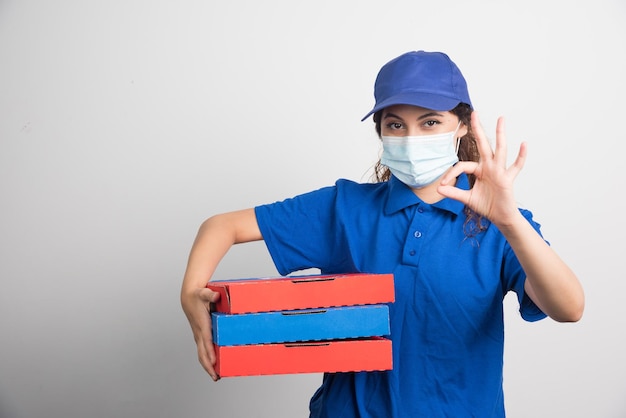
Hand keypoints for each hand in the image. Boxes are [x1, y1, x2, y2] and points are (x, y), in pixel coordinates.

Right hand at [181, 286, 220, 380]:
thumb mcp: (204, 293)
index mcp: (202, 324)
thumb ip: (210, 294)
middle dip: (209, 366)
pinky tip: (214, 365)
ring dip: (208, 366)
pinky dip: (207, 360)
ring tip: (216, 376)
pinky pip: (202, 351)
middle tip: (216, 377)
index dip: (210, 352)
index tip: (214, 363)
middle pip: (202, 353)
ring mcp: (198, 336)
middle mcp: (199, 333)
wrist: (188, 297)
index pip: (206, 341)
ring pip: (201, 354)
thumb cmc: (197, 295)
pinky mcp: (199, 336)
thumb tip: (216, 296)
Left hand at [438, 111, 526, 227]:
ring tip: (501, 119)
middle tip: (474, 113)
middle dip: (477, 130)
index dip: (451, 174)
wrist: (500, 217)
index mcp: (479, 170)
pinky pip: (516, 166)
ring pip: (500, 150)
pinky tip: (523, 144)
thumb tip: (438, 188)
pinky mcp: (507, 179)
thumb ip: (454, 193)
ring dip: (500, 134)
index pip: (463, 165)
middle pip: (483, 145)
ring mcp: (499, 171)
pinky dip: (521, 156)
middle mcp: (489, 167)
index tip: (442, 184)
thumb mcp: (467, 199)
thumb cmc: (487, 206)